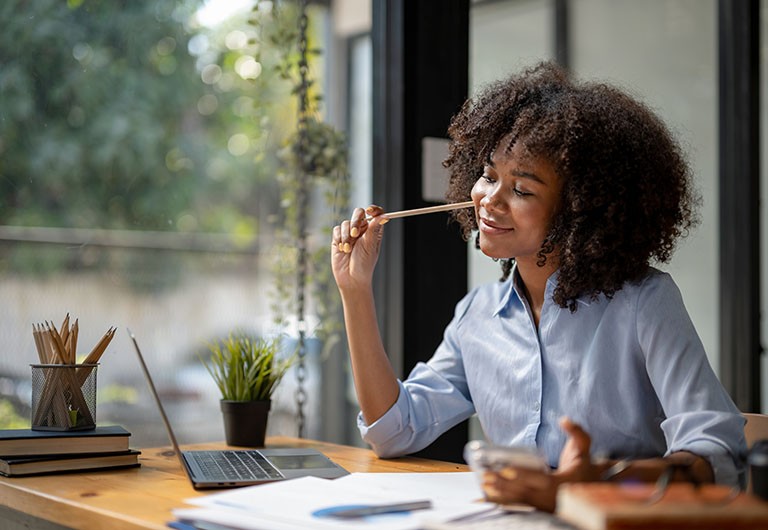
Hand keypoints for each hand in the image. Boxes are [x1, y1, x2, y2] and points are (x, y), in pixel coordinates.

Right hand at [331, 205, 386, 290]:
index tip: (370, 211)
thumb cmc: (364, 264)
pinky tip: (343, 250)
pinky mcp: (338, 238)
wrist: (351, 278)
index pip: (375, 213)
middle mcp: (362, 230)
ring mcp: (350, 233)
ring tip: (348, 249)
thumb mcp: (370, 246)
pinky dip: (339, 239)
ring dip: (346, 236)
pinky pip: (337, 230)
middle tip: (355, 233)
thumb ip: (373, 229)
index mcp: (374, 230)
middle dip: (355, 221)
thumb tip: (383, 216)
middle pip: (358, 213)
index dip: (374, 209)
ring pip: (346, 223)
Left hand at [481, 417, 595, 512]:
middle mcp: (553, 498)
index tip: (507, 468)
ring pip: (520, 501)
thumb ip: (577, 432)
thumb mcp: (584, 447)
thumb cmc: (583, 466)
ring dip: (501, 493)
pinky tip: (489, 495)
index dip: (525, 475)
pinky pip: (519, 506)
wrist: (589, 491)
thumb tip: (564, 419)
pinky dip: (504, 502)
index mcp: (563, 483)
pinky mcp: (538, 509)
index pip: (541, 481)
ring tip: (485, 483)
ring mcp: (545, 506)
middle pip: (526, 492)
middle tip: (487, 474)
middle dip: (505, 484)